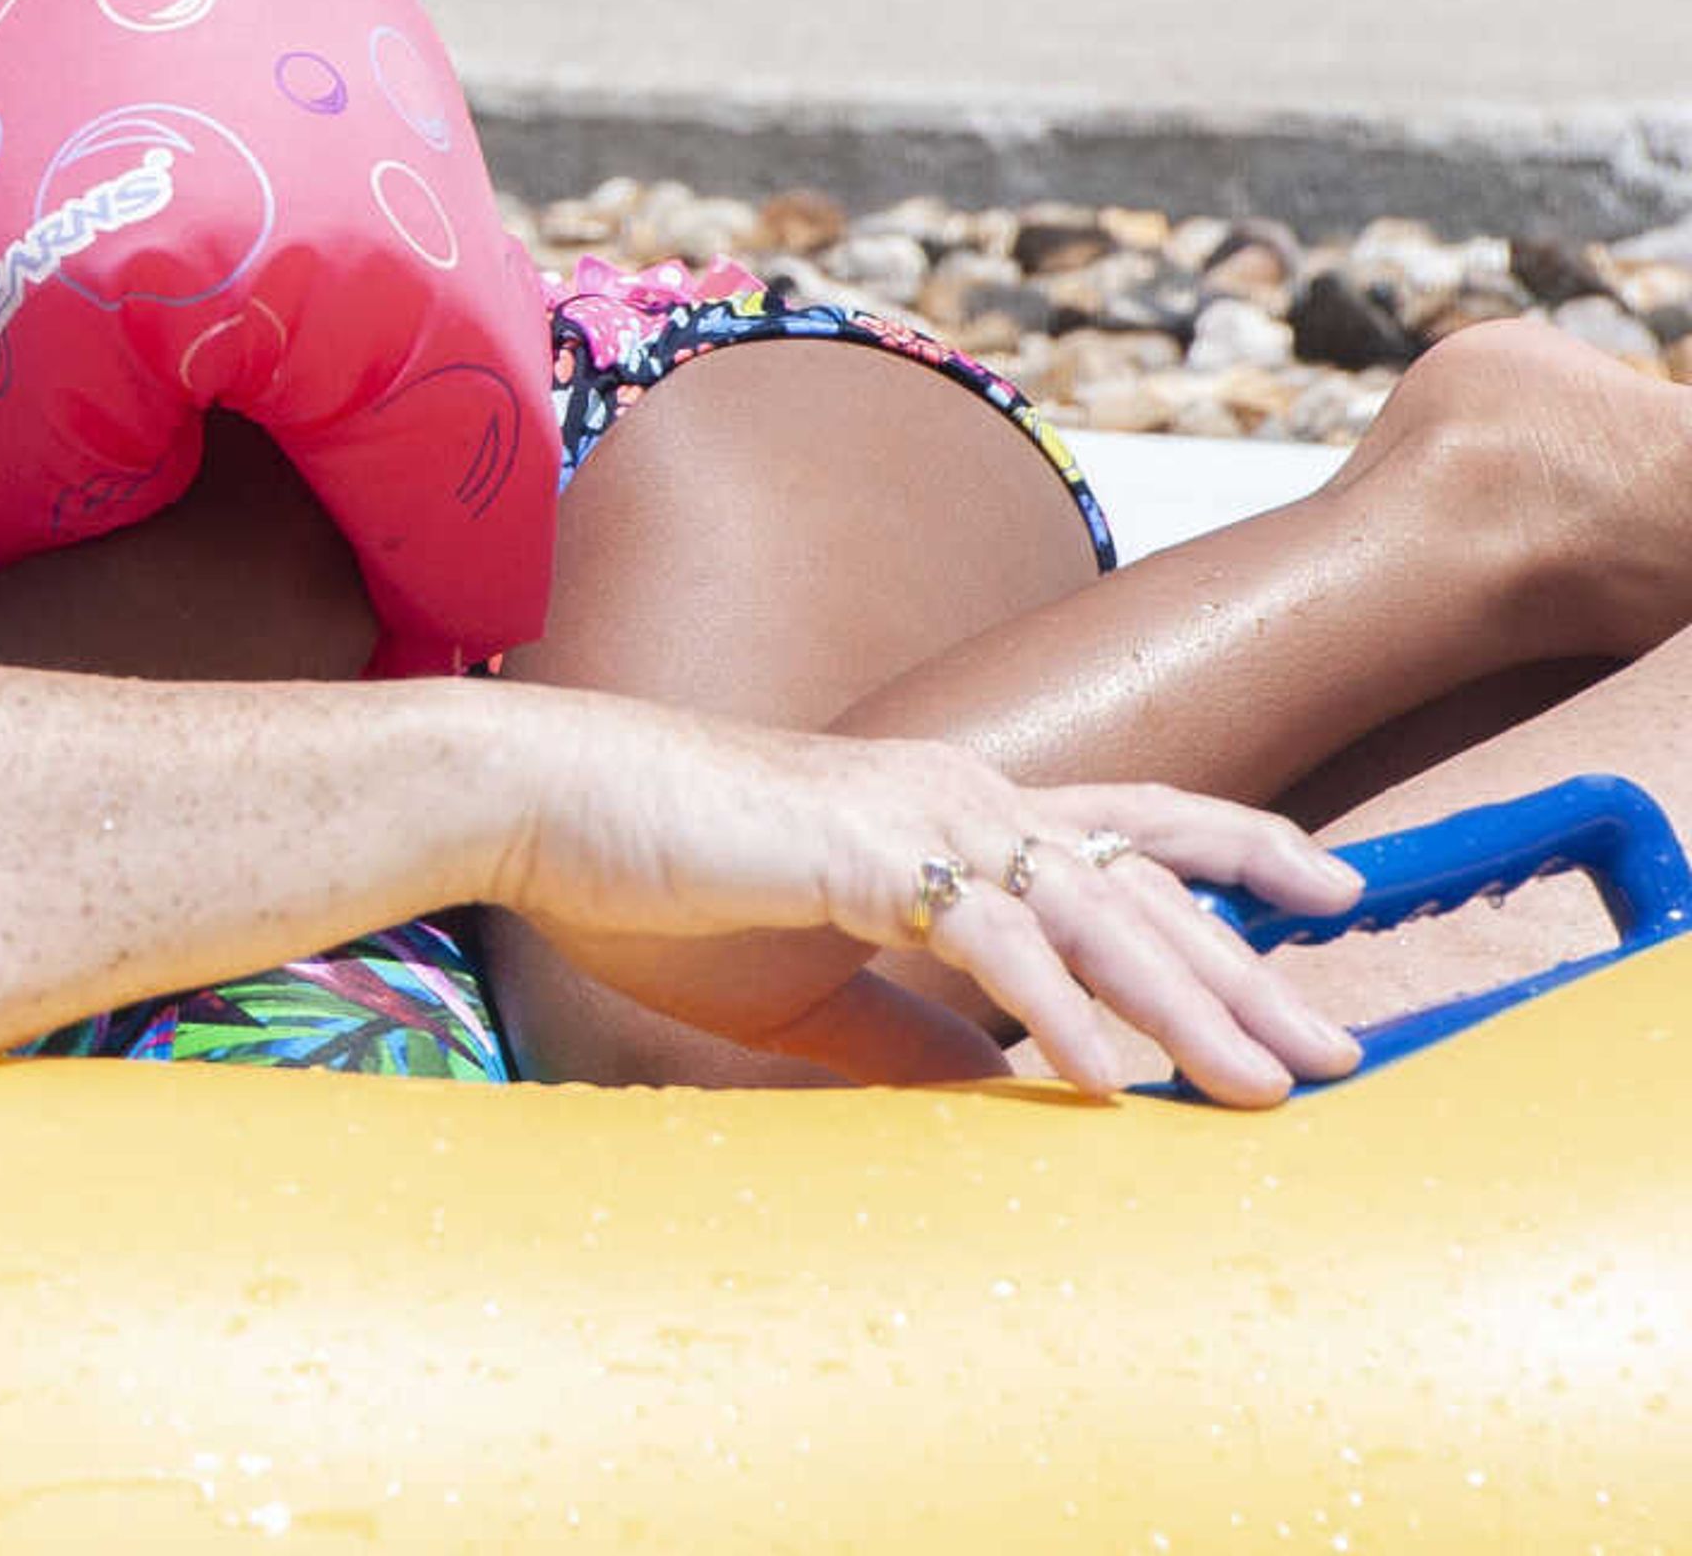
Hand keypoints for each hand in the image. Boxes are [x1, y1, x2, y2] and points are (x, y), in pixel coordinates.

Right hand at [494, 710, 1364, 1106]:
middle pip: (1146, 883)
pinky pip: (991, 946)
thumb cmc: (651, 880)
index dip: (1239, 852)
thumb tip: (1004, 1088)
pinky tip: (1109, 1086)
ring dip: (1190, 1009)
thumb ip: (911, 1028)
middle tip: (1339, 1054)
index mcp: (949, 808)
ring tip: (1263, 1088)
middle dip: (1253, 973)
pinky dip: (1060, 1018)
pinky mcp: (863, 857)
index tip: (1333, 895)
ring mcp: (917, 818)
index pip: (1130, 822)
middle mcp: (960, 794)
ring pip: (1095, 915)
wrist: (544, 803)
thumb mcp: (806, 980)